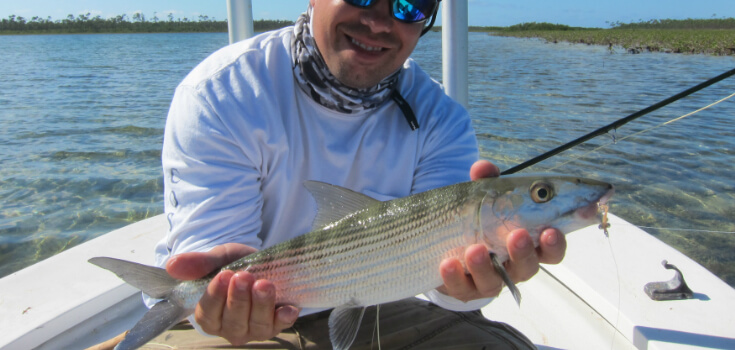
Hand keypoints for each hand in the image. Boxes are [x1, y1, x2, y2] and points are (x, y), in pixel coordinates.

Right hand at [166, 243, 299, 344]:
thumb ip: (198, 264)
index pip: (207, 313)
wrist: (263, 262)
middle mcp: (230, 328)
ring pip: (257, 325)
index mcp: (210, 315)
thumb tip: (172, 265)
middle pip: (233, 322)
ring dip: (261, 305)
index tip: (223, 274)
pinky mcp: (276, 324)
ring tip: (264, 284)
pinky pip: (280, 326)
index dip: (215, 296)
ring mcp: (254, 329)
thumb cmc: (235, 264)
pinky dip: (284, 318)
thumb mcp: (218, 259)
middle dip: (239, 299)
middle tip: (244, 276)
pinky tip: (289, 307)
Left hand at [436, 160, 567, 301]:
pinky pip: (462, 288)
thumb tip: (483, 168)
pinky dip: (455, 276)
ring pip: (494, 282)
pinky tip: (448, 263)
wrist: (447, 247)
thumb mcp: (483, 199)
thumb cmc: (478, 221)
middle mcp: (513, 266)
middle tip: (517, 235)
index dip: (557, 242)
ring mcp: (489, 280)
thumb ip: (486, 183)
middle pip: (528, 266)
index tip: (553, 230)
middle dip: (524, 252)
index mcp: (527, 244)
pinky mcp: (464, 289)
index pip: (551, 248)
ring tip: (475, 249)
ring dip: (485, 266)